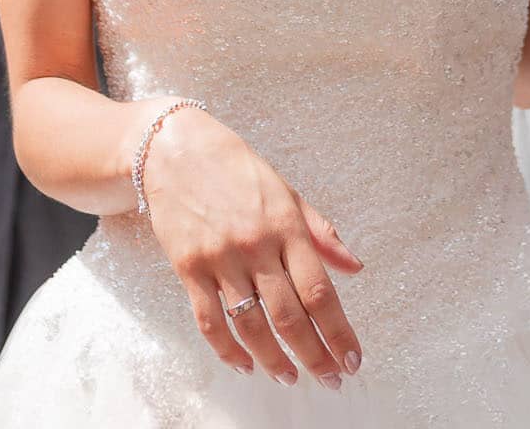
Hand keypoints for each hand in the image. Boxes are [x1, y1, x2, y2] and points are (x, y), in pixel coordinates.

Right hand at [141, 106, 363, 390]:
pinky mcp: (188, 268)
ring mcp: (219, 258)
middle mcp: (255, 245)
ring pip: (251, 327)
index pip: (319, 290)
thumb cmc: (236, 169)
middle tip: (330, 380)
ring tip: (291, 377)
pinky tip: (245, 365)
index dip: (339, 332)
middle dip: (314, 356)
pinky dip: (228, 352)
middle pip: (289, 317)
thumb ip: (320, 232)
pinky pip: (209, 322)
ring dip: (275, 362)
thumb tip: (355, 267)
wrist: (174, 150)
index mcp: (285, 224)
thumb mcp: (285, 191)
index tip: (353, 360)